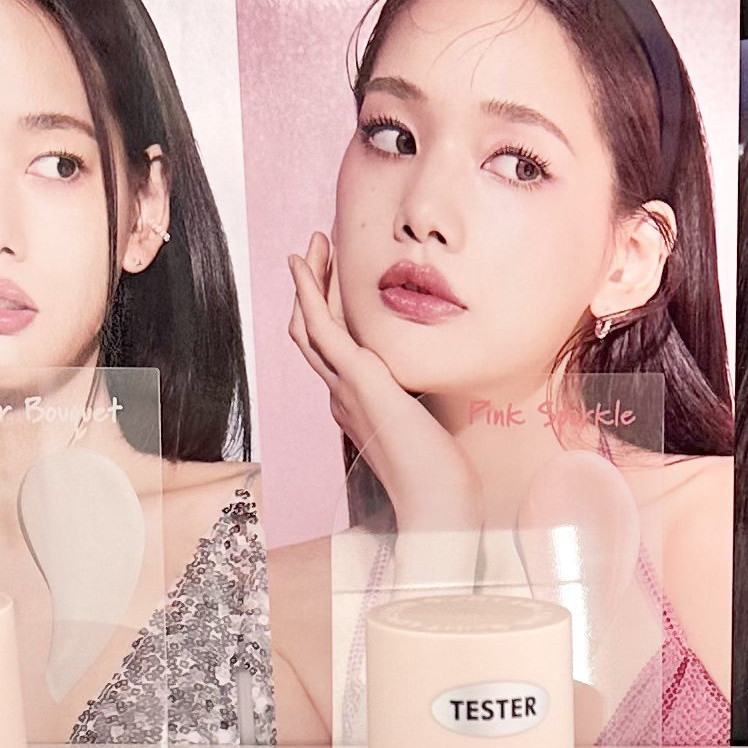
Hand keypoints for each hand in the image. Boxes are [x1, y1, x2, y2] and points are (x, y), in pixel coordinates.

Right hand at [286, 234, 482, 543]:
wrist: (436, 501)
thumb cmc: (442, 477)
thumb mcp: (433, 428)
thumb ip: (425, 404)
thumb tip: (439, 390)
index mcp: (359, 406)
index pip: (337, 353)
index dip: (334, 315)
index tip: (340, 285)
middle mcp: (343, 396)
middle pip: (315, 335)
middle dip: (314, 292)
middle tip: (316, 254)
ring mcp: (344, 388)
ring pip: (310, 326)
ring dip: (308, 283)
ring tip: (311, 247)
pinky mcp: (355, 379)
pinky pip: (320, 326)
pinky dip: (308, 291)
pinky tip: (304, 263)